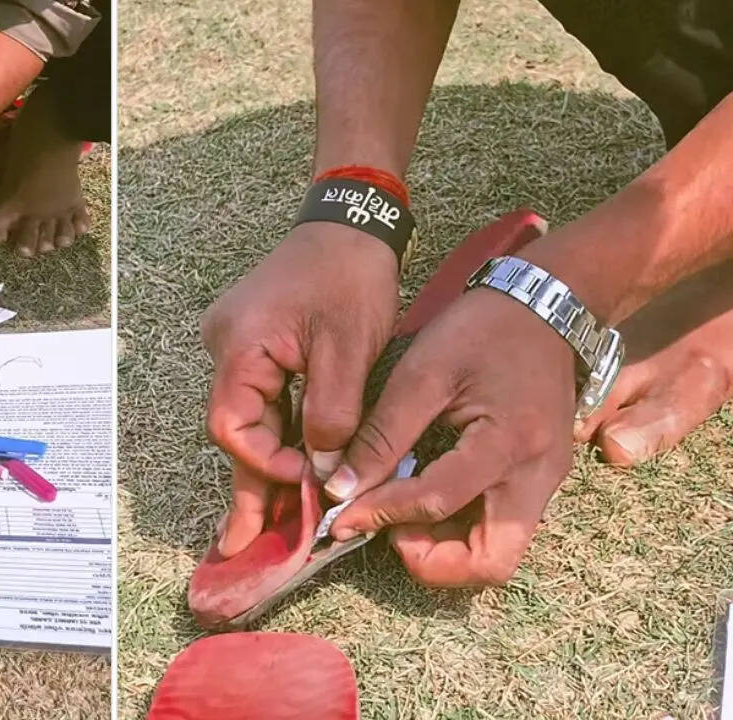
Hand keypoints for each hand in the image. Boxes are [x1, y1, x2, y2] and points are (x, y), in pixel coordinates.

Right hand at [201, 223, 399, 556]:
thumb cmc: (351, 275)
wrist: (351, 221)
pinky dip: (278, 437)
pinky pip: (262, 402)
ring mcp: (237, 347)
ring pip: (250, 420)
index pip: (233, 425)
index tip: (308, 484)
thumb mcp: (348, 347)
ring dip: (267, 464)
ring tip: (265, 526)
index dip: (264, 464)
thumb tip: (323, 473)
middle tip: (243, 546)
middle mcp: (226, 349)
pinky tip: (289, 472)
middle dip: (250, 485)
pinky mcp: (256, 347)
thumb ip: (331, 415)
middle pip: (235, 430)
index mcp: (240, 345)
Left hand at [328, 288, 575, 586]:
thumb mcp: (421, 373)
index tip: (338, 514)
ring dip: (445, 551)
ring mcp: (545, 483)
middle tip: (387, 531)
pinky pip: (500, 529)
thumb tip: (342, 487)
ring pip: (498, 554)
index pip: (437, 502)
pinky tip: (421, 504)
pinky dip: (458, 531)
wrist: (546, 306)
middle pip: (492, 562)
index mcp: (508, 442)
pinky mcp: (539, 481)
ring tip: (398, 517)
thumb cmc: (480, 331)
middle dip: (432, 561)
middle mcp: (537, 476)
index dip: (380, 513)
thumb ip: (383, 435)